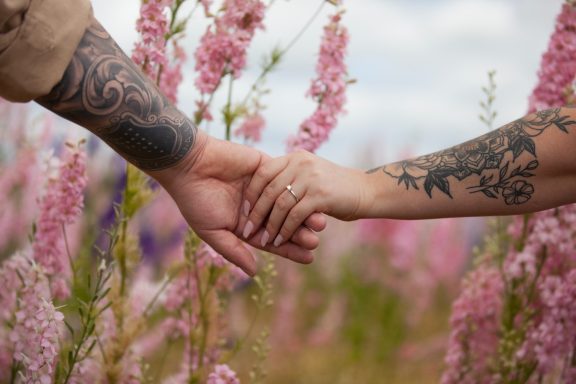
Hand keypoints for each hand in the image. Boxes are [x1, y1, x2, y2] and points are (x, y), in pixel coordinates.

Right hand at [149, 132, 326, 275]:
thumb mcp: (212, 231)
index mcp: (245, 224)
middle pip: (284, 223)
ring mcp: (262, 187)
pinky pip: (283, 180)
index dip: (290, 249)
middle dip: (300, 233)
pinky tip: (309, 197)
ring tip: (319, 224)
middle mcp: (256, 207)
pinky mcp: (264, 167)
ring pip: (288, 202)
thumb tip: (254, 273)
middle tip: (315, 241)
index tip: (309, 258)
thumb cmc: (194, 200)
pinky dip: (295, 189)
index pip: (273, 239)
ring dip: (303, 212)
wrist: (188, 165)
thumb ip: (234, 250)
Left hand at [243, 150, 369, 247]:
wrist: (366, 190)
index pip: (263, 172)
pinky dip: (285, 231)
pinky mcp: (320, 195)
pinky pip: (295, 216)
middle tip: (247, 230)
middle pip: (269, 189)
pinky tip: (280, 241)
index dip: (251, 193)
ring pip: (280, 205)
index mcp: (294, 157)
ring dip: (270, 226)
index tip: (244, 210)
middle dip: (256, 213)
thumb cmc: (334, 187)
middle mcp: (300, 163)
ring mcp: (311, 178)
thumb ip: (289, 178)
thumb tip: (262, 195)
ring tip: (263, 240)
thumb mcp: (309, 174)